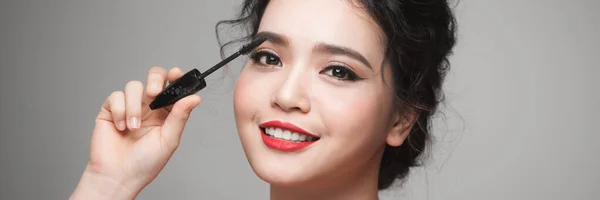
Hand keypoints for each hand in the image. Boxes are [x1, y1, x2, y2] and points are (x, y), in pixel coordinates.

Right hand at [70, 66, 201, 199]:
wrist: (118, 175)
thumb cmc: (145, 163)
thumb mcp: (169, 140)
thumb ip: (180, 116)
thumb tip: (195, 98)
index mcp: (166, 113)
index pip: (173, 88)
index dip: (176, 77)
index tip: (177, 73)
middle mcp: (149, 107)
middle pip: (154, 77)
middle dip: (154, 79)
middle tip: (153, 93)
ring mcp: (130, 107)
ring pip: (133, 86)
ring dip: (134, 106)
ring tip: (134, 127)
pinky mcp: (111, 109)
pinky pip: (115, 96)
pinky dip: (119, 111)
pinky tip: (121, 127)